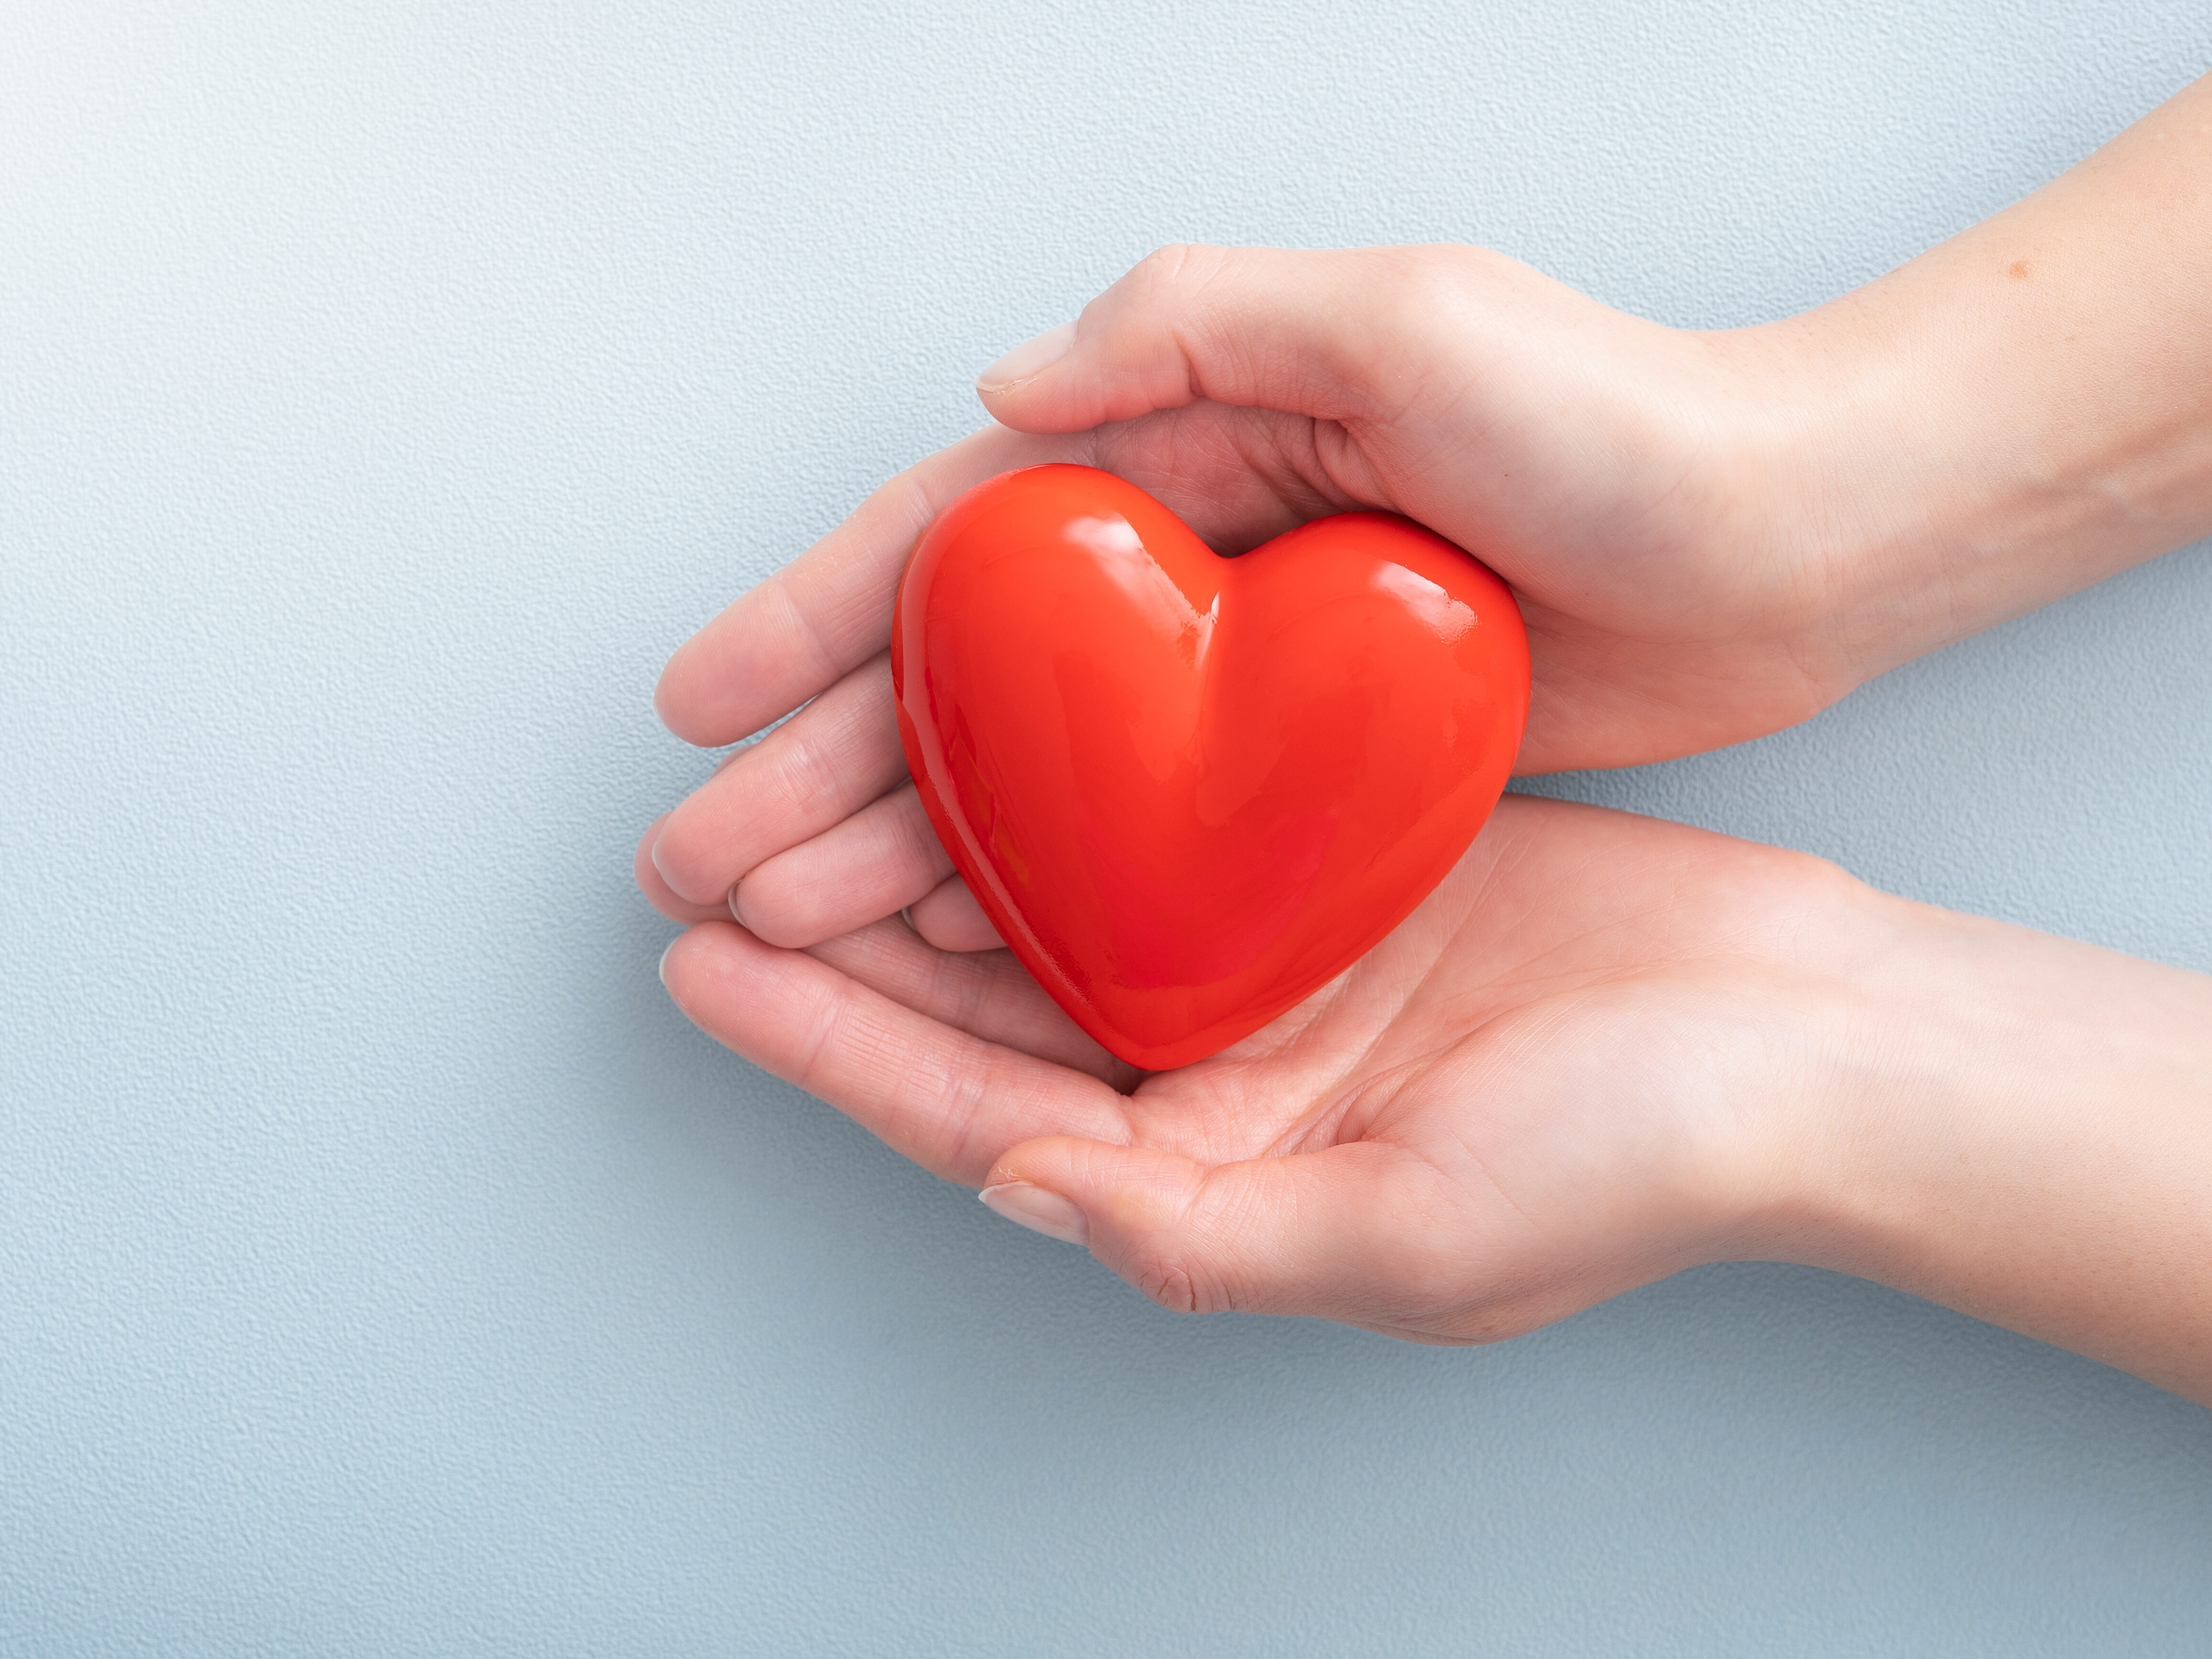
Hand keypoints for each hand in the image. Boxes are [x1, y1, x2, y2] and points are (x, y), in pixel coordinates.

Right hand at [640, 240, 1844, 946]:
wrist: (1786, 538)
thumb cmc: (1613, 418)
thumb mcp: (1405, 314)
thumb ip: (1195, 329)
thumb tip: (1007, 394)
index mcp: (1187, 448)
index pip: (953, 542)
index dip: (813, 621)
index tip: (699, 706)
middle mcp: (1193, 566)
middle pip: (964, 680)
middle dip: (820, 766)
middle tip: (705, 862)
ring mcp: (1242, 677)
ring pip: (1031, 775)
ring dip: (903, 845)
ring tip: (789, 926)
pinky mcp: (1311, 768)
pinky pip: (1137, 837)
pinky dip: (1044, 888)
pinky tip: (965, 944)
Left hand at [658, 796, 1870, 1338]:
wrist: (1813, 1038)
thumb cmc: (1642, 1161)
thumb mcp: (1409, 1238)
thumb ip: (1197, 1231)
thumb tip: (1017, 1186)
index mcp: (1216, 1180)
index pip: (970, 1112)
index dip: (825, 1044)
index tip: (701, 970)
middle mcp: (1225, 1079)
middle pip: (984, 1005)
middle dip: (841, 940)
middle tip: (708, 859)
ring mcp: (1277, 968)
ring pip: (1058, 903)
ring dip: (936, 848)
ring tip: (809, 787)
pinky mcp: (1339, 871)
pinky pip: (1171, 822)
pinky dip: (1077, 781)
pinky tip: (998, 728)